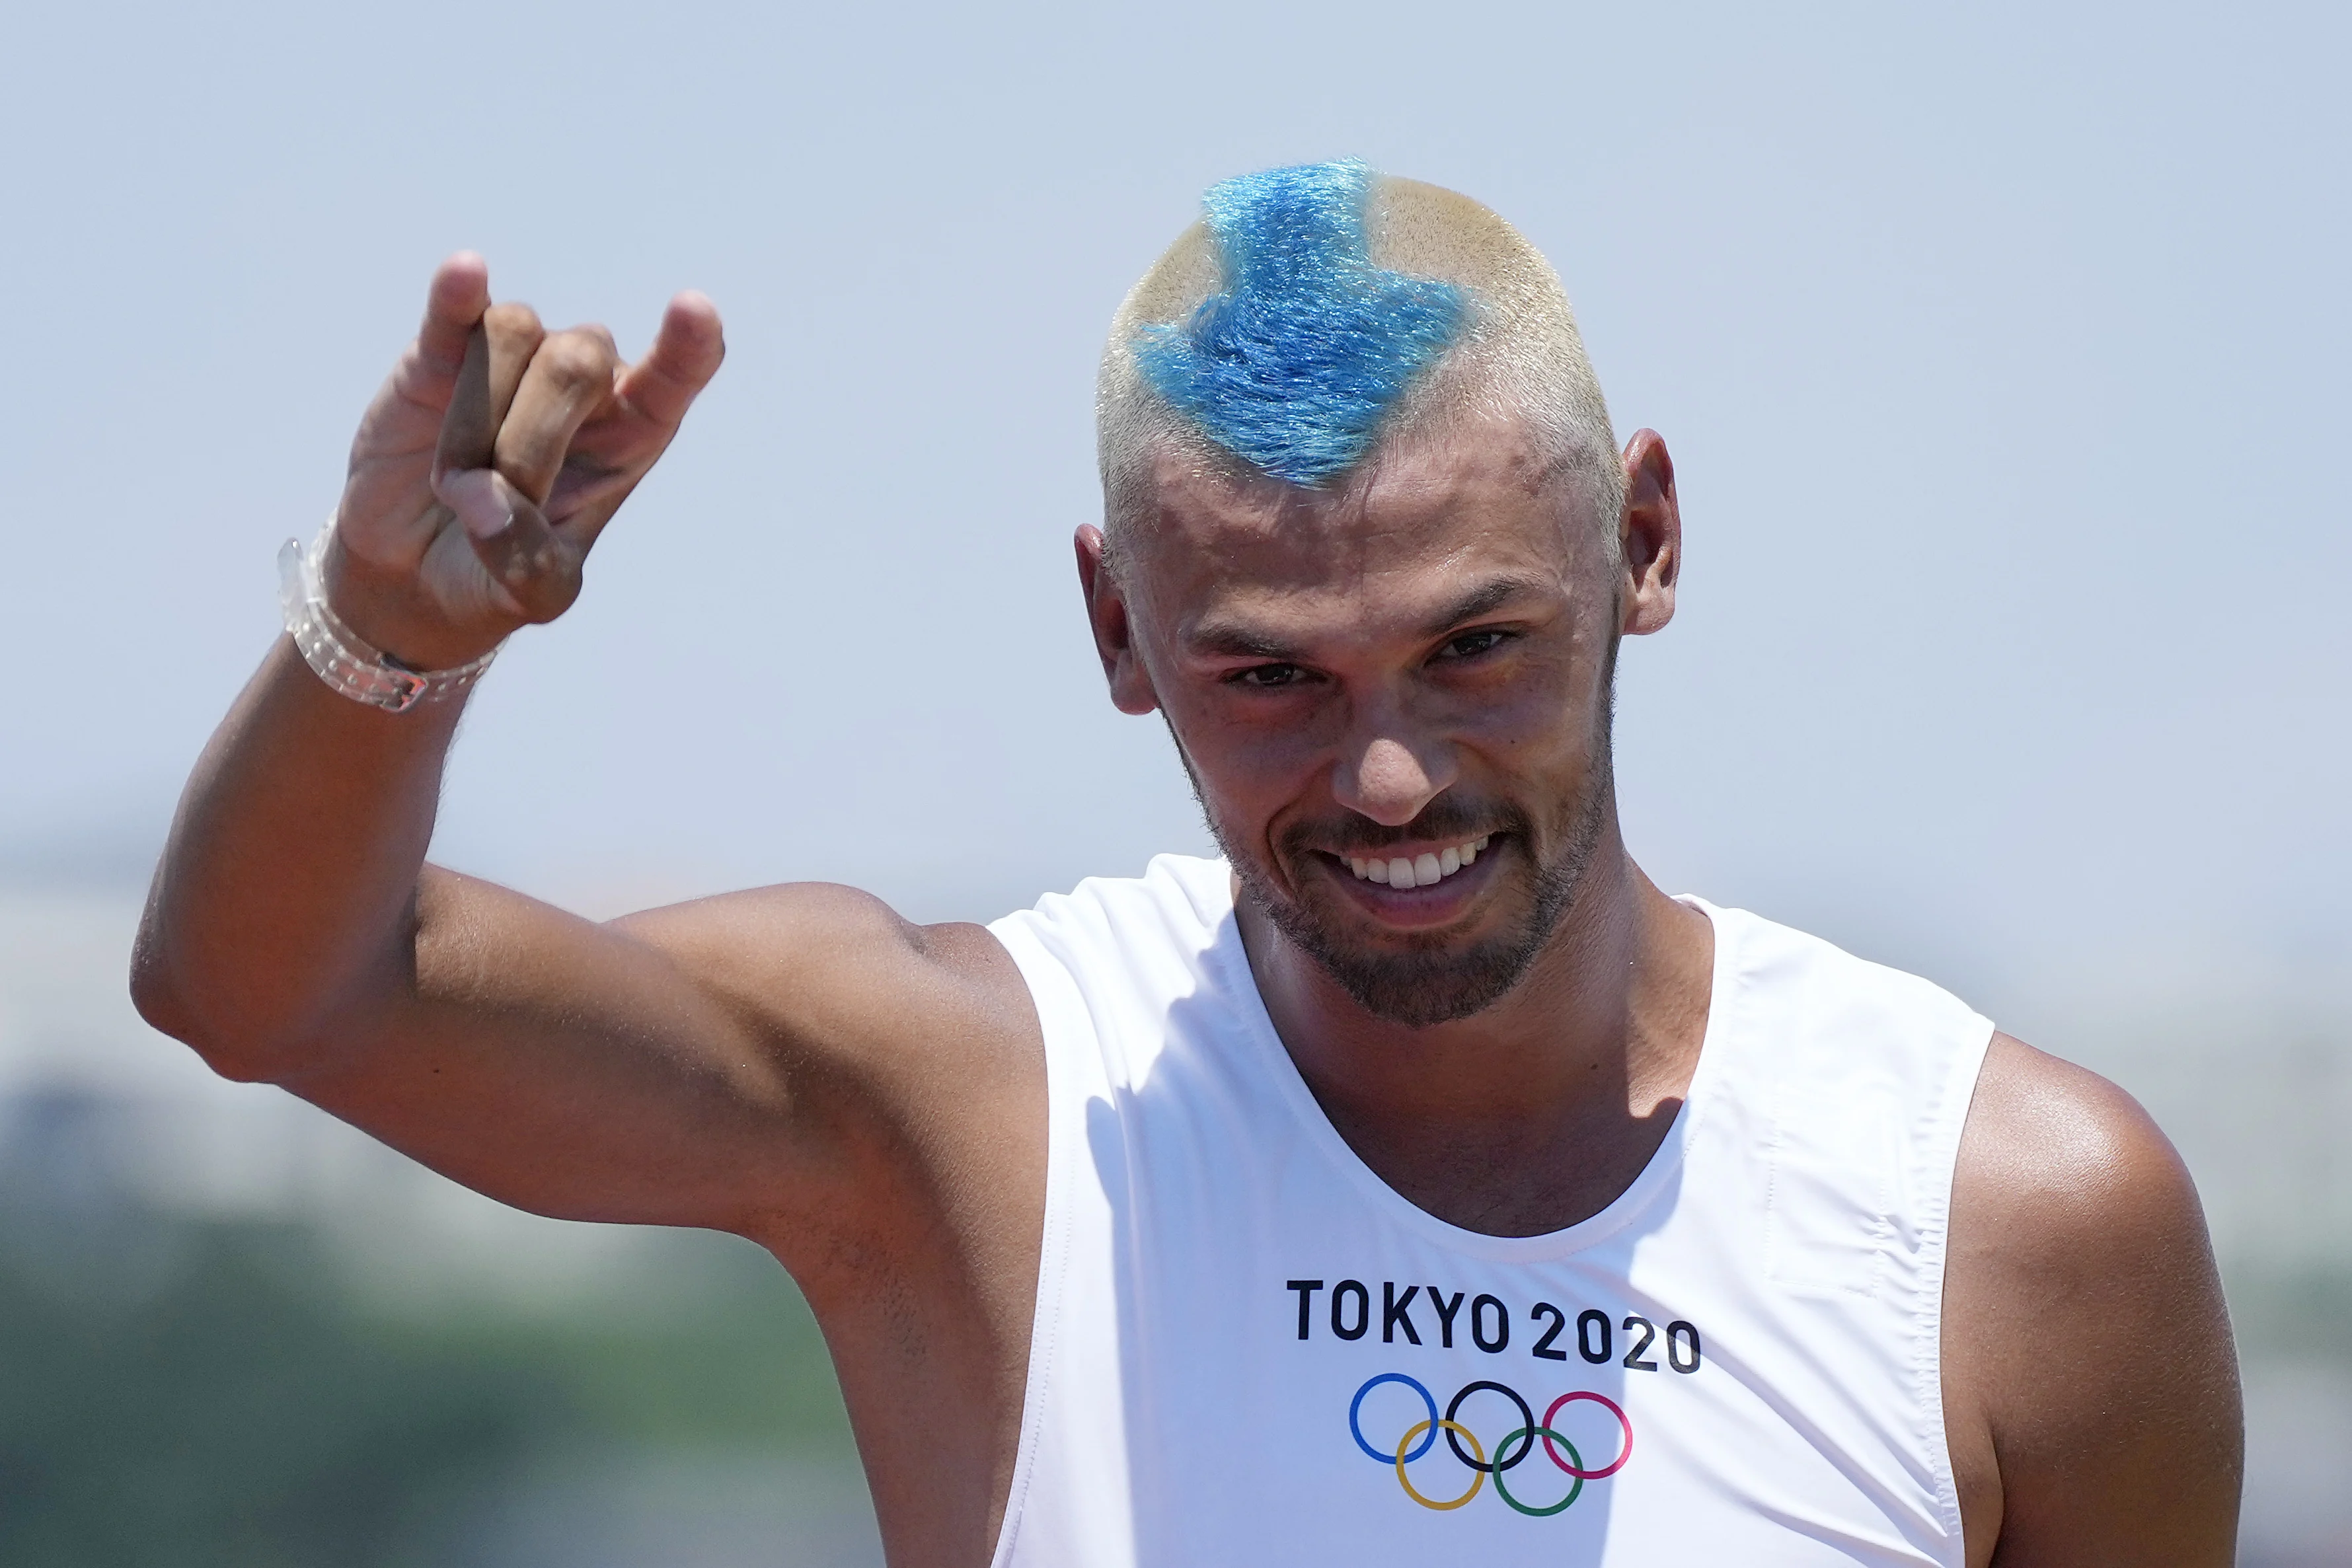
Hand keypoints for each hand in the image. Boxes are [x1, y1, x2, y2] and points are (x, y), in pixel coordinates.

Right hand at [325, 254, 725, 669]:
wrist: (411, 570)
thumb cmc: (496, 574)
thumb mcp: (531, 594)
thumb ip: (527, 562)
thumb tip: (486, 501)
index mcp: (630, 436)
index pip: (674, 376)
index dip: (686, 345)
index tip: (695, 310)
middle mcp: (583, 383)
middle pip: (576, 365)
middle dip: (528, 446)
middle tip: (486, 509)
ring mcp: (513, 358)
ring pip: (510, 342)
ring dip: (472, 429)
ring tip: (453, 485)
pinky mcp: (440, 349)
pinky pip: (458, 308)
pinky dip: (458, 293)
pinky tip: (466, 272)